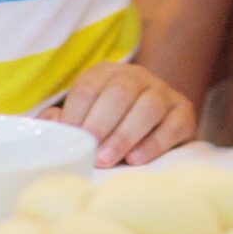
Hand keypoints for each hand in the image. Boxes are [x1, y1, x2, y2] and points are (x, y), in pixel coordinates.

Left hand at [39, 62, 196, 165]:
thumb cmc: (108, 128)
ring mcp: (163, 92)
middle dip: (101, 123)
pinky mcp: (184, 112)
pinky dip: (154, 143)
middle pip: (119, 93)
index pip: (88, 87)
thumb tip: (48, 125)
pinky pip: (172, 125)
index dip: (76, 113)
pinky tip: (136, 160)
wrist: (154, 128)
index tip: (69, 139)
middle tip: (89, 151)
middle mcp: (136, 77)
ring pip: (148, 106)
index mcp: (106, 73)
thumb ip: (63, 121)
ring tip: (107, 159)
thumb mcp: (84, 118)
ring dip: (125, 135)